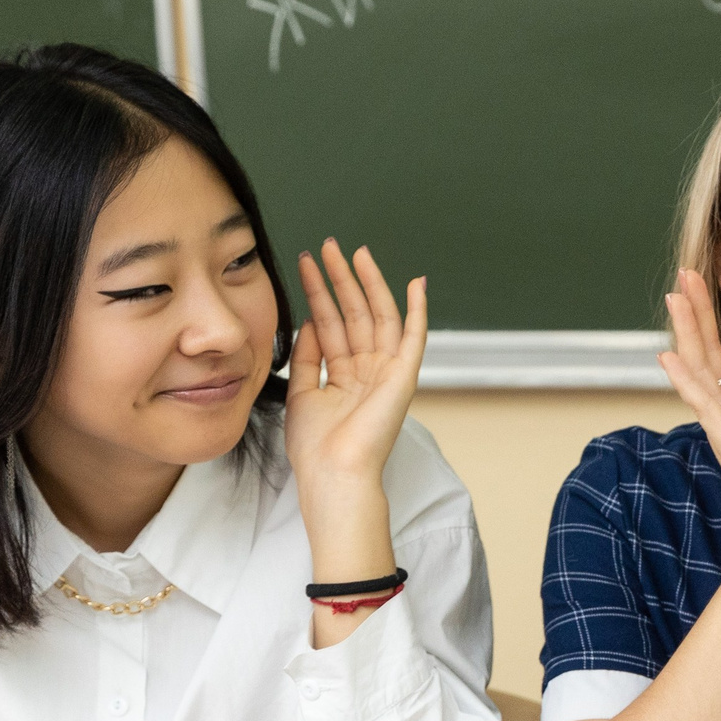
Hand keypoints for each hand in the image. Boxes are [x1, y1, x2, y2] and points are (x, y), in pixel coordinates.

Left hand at [285, 240, 425, 501]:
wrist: (333, 474)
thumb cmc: (316, 448)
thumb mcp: (302, 393)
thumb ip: (308, 356)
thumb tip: (310, 320)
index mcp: (345, 376)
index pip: (332, 324)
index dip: (319, 292)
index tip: (307, 264)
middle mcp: (369, 370)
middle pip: (355, 313)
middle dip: (341, 279)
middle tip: (328, 247)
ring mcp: (388, 371)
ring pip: (379, 316)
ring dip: (368, 283)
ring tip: (352, 252)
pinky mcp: (404, 376)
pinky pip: (415, 337)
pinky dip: (418, 310)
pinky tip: (416, 283)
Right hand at [659, 269, 720, 547]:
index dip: (713, 318)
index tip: (708, 284)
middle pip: (705, 350)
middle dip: (696, 311)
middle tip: (685, 274)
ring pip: (699, 367)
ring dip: (687, 331)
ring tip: (674, 298)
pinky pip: (702, 401)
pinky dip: (685, 378)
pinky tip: (668, 356)